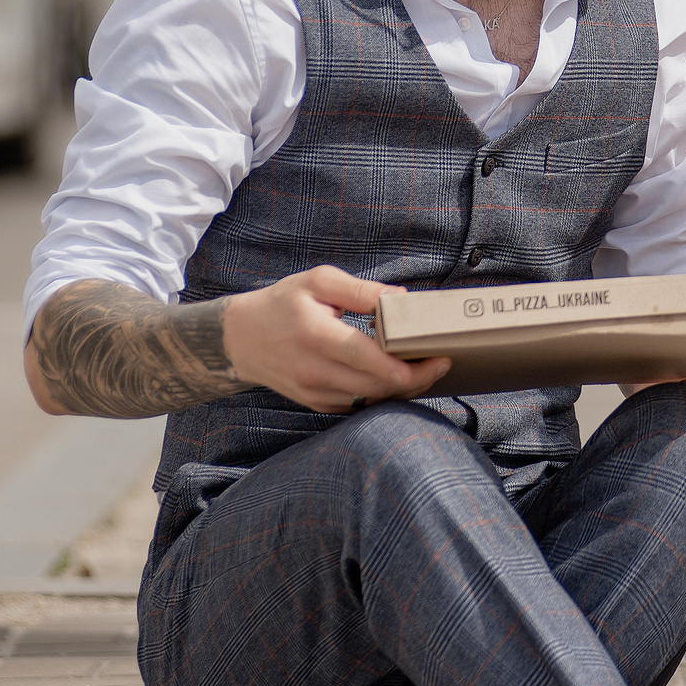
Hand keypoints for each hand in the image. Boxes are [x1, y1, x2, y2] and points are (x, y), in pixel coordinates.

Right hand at [223, 265, 449, 413]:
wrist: (241, 340)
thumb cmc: (283, 304)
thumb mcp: (318, 281)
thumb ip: (360, 290)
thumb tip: (400, 298)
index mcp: (314, 334)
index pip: (360, 355)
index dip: (396, 364)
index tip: (431, 361)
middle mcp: (313, 370)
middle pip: (372, 383)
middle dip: (414, 377)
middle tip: (443, 362)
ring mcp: (314, 392)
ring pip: (369, 398)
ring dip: (402, 387)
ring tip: (428, 368)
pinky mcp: (318, 404)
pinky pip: (359, 404)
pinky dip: (382, 393)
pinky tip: (401, 378)